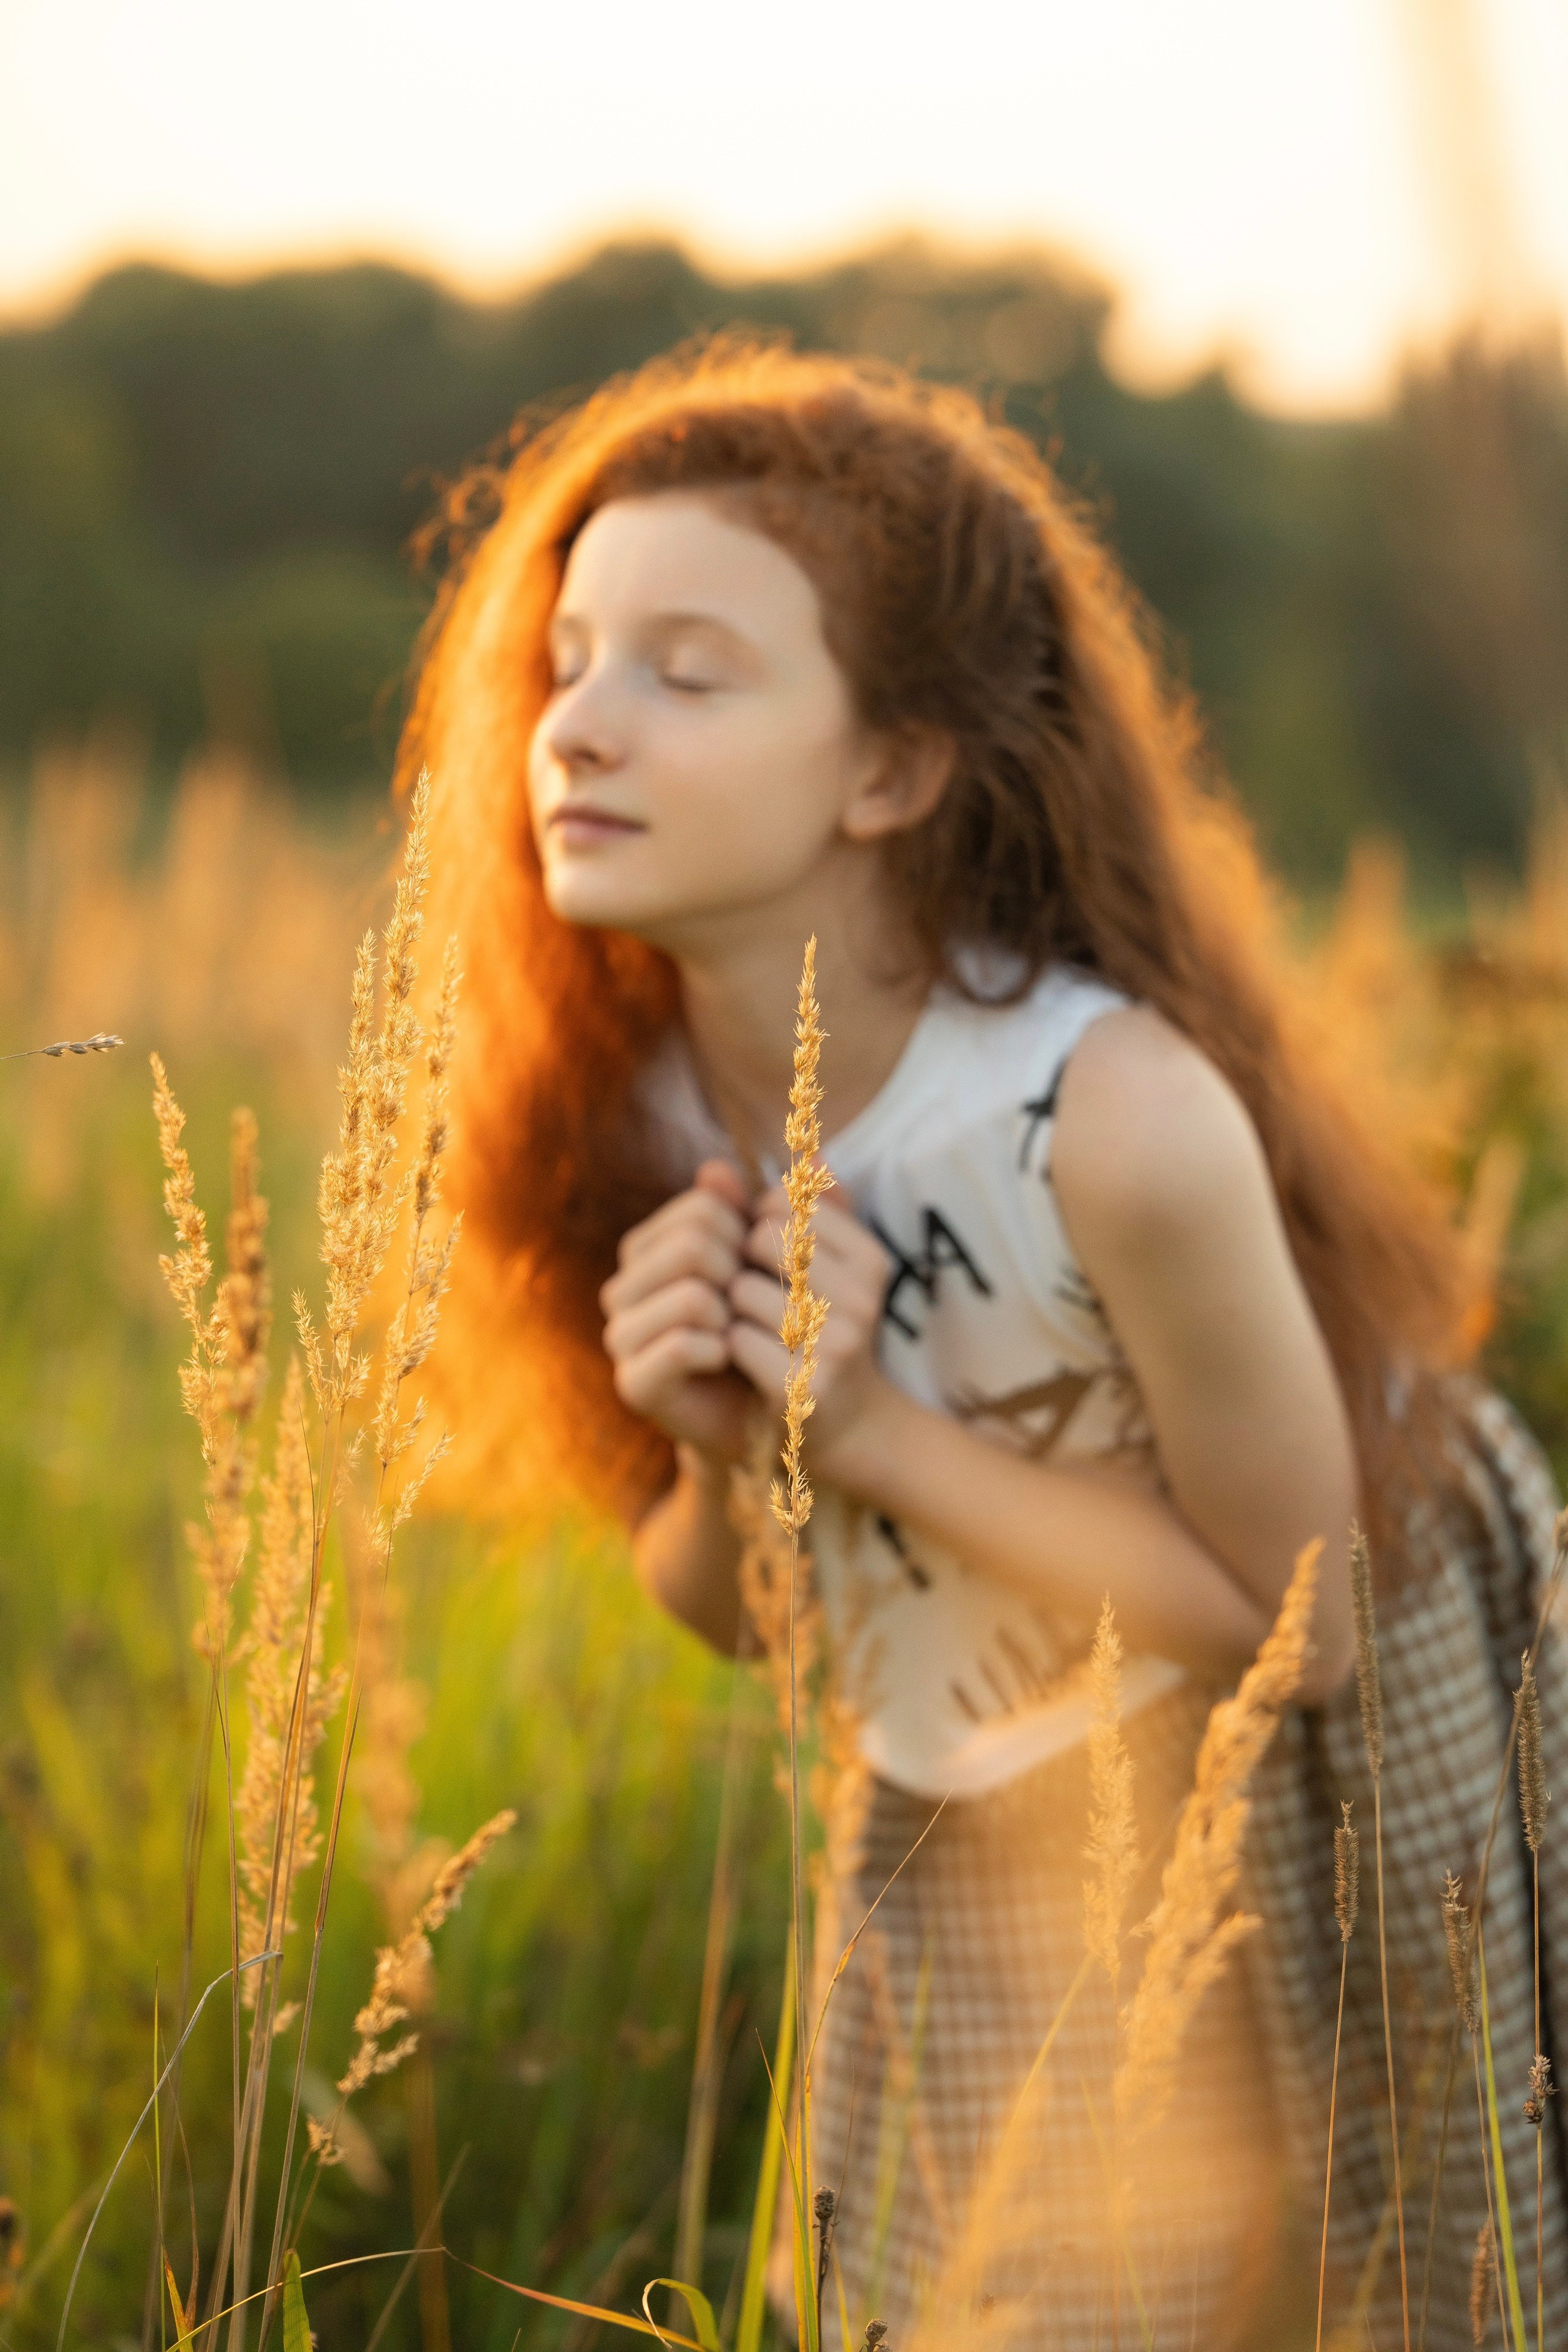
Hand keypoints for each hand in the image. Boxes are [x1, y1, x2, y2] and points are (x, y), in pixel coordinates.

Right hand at [599, 1159, 757, 1464]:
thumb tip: (720, 1166)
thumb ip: (766, 1208)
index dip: (749, 1232)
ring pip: (690, 1294)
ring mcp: (621, 1335)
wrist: (772, 1410)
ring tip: (740, 1332)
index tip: (760, 1265)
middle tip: (752, 1304)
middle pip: (693, 1242)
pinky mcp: (633, 1382)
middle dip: (741, 1272)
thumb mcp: (780, 1261)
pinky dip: (719, 1351)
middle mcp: (624, 1286)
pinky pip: (679, 1346)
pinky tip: (728, 1359)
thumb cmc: (773, 1326)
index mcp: (649, 1247)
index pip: (704, 1205)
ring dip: (733, 1315)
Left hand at [725, 1173, 895, 1477]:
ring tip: (753, 1330)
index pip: (784, 1204)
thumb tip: (755, 1163)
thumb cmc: (822, 1330)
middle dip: (742, 1264)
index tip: (766, 1258)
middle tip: (752, 1295)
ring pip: (742, 1290)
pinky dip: (730, 1348)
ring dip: (732, 1310)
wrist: (846, 1426)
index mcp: (871, 1259)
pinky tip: (748, 1363)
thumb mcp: (826, 1266)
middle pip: (762, 1240)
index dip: (758, 1226)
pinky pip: (736, 1339)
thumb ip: (796, 1210)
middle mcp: (862, 1298)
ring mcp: (836, 1343)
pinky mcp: (804, 1385)